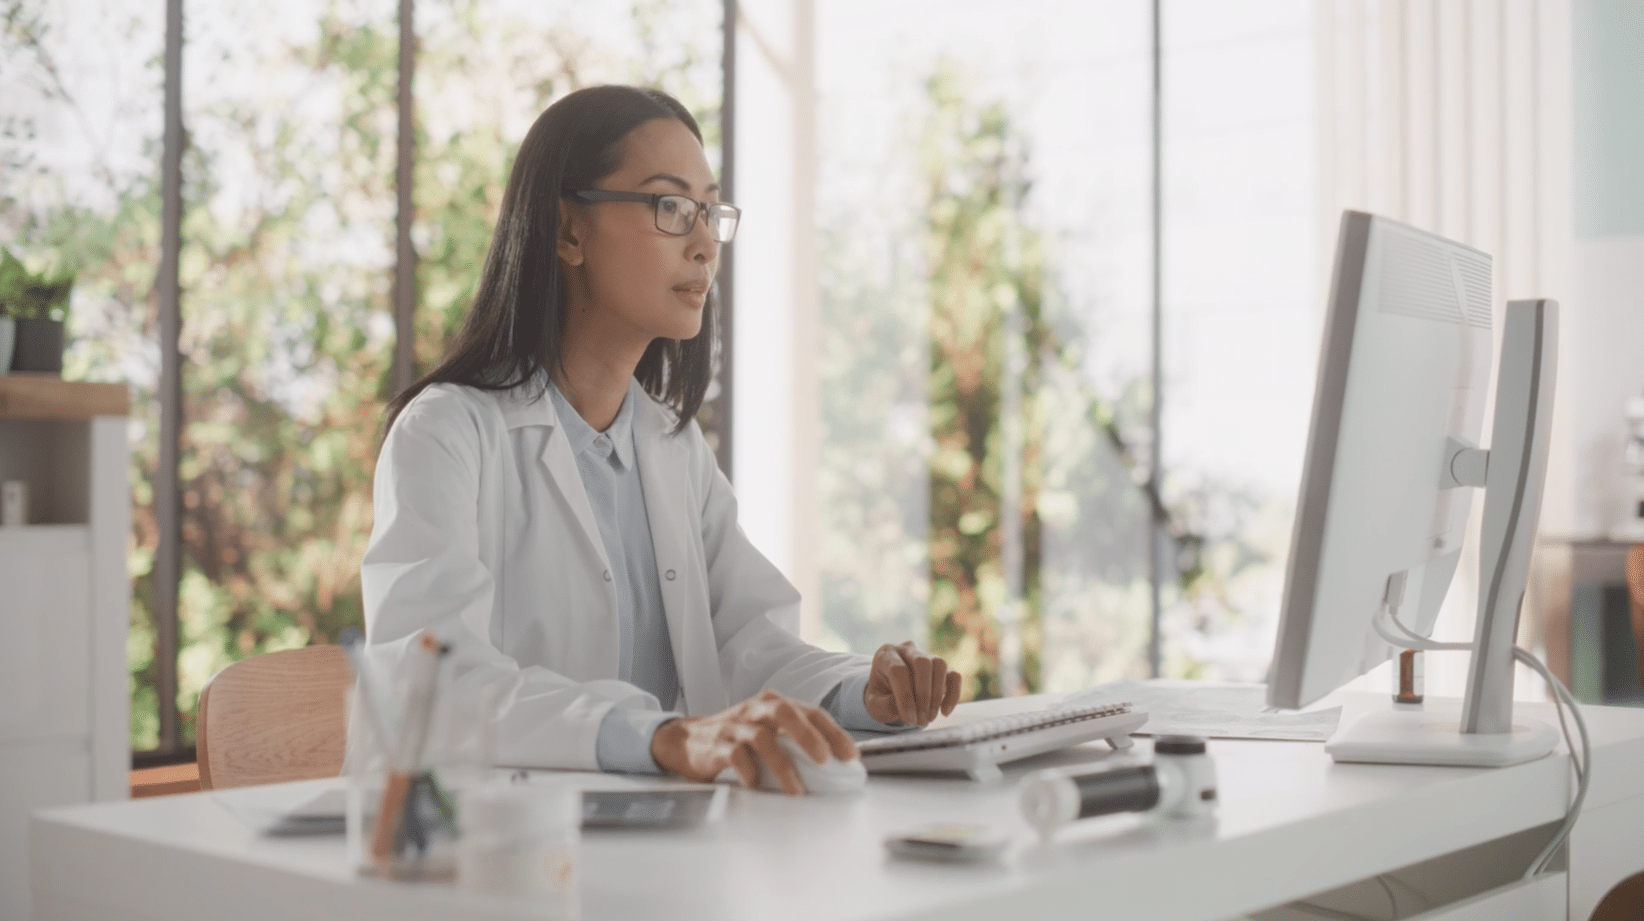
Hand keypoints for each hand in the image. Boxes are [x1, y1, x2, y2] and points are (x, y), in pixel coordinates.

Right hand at [649, 690, 856, 795]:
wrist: (686, 741)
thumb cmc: (736, 738)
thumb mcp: (768, 733)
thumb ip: (795, 743)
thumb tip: (834, 767)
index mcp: (774, 705)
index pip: (810, 712)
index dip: (833, 732)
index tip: (850, 755)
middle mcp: (756, 711)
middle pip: (786, 714)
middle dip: (809, 736)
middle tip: (825, 760)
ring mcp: (735, 727)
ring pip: (762, 738)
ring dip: (782, 764)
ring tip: (796, 788)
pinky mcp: (716, 746)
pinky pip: (735, 756)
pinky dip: (749, 772)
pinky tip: (757, 786)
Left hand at [864, 641, 961, 726]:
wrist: (889, 692)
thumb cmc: (881, 697)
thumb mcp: (873, 704)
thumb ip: (884, 706)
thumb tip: (906, 708)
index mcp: (885, 656)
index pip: (898, 670)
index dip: (905, 696)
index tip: (909, 719)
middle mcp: (906, 650)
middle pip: (922, 663)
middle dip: (923, 695)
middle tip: (921, 720)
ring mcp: (926, 655)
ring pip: (939, 665)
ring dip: (937, 694)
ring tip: (929, 717)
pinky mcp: (941, 668)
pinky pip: (954, 676)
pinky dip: (953, 694)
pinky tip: (945, 712)